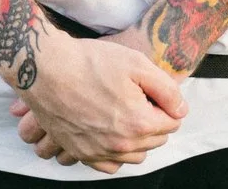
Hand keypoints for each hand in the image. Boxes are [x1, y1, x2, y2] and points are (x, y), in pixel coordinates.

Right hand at [7, 28, 186, 171]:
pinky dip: (116, 153)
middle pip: (156, 139)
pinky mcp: (80, 152)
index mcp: (139, 123)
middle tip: (138, 97)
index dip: (165, 103)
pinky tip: (111, 133)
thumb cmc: (90, 62)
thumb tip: (181, 110)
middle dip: (153, 120)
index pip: (172, 122)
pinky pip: (109, 165)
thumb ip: (167, 89)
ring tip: (125, 113)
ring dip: (138, 139)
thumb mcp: (137, 63)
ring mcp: (99, 151)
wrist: (46, 69)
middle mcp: (121, 145)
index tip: (151, 90)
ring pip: (135, 155)